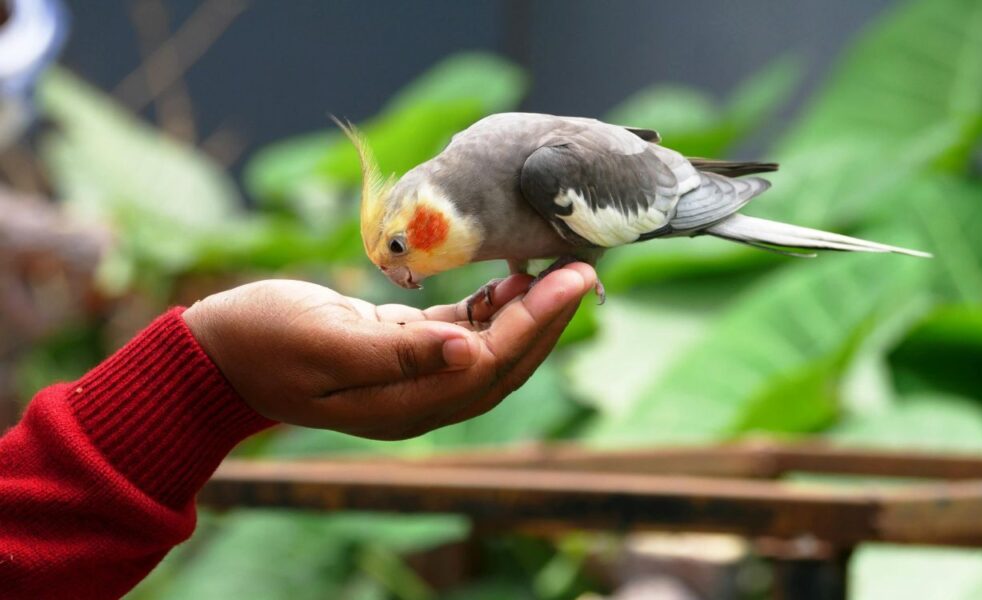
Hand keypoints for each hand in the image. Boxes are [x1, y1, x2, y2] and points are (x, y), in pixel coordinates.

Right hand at [182, 264, 595, 439]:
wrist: (217, 353)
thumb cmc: (262, 341)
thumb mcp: (325, 343)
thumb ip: (398, 354)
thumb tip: (471, 350)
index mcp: (404, 404)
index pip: (490, 367)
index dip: (537, 325)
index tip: (573, 280)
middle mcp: (417, 398)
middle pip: (503, 363)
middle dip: (548, 319)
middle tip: (584, 268)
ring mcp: (410, 377)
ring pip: (489, 348)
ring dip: (527, 312)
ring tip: (559, 268)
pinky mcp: (400, 350)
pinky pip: (461, 333)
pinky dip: (492, 307)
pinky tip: (511, 278)